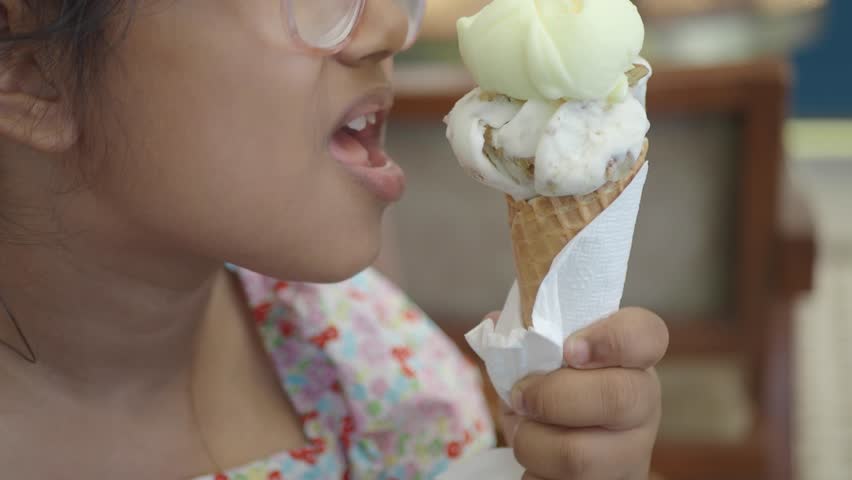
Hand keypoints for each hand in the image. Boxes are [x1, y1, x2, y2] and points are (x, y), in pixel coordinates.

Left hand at [498, 308, 668, 479]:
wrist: (580, 455)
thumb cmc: (562, 393)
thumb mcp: (550, 360)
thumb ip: (528, 335)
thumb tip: (495, 323)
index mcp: (631, 361)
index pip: (646, 336)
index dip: (610, 339)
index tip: (569, 349)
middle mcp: (642, 406)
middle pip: (616, 397)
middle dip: (552, 397)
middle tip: (521, 396)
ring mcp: (631, 453)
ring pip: (579, 455)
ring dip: (531, 442)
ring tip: (523, 431)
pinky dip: (533, 474)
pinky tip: (535, 463)